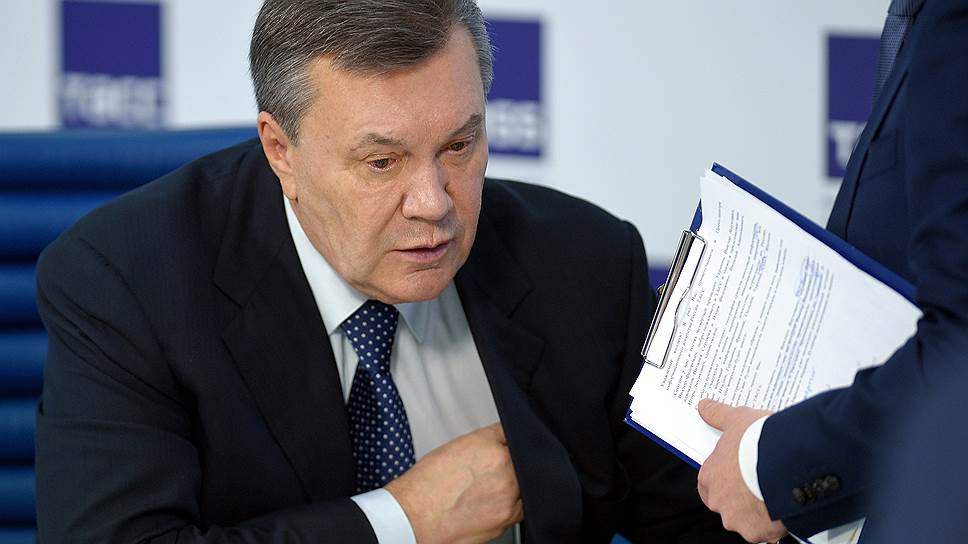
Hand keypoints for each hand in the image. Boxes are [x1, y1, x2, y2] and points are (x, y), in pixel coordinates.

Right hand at [385, 423, 522, 543]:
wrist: (414, 517)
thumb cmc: (426, 486)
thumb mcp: (453, 447)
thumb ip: (482, 442)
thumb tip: (497, 441)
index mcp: (487, 444)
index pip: (509, 432)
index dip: (505, 438)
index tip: (503, 443)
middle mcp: (502, 466)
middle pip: (520, 456)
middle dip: (508, 460)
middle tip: (488, 469)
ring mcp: (508, 493)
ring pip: (524, 480)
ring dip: (513, 481)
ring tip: (487, 487)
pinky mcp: (508, 516)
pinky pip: (523, 505)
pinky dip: (513, 502)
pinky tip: (494, 501)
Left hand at [697, 399, 787, 542]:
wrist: (787, 463)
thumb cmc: (758, 442)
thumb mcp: (737, 419)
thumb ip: (718, 415)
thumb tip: (704, 406)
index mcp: (709, 477)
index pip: (709, 483)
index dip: (726, 478)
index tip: (740, 472)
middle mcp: (719, 502)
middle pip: (727, 503)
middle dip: (742, 496)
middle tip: (761, 481)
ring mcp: (738, 520)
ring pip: (746, 519)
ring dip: (758, 510)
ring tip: (775, 492)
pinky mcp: (759, 533)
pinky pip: (766, 531)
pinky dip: (774, 522)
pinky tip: (784, 506)